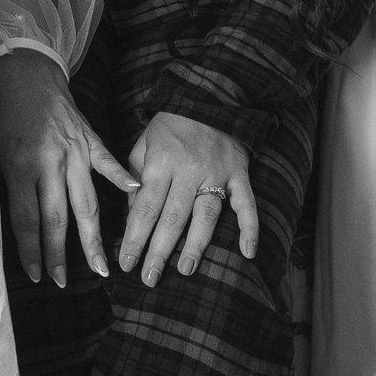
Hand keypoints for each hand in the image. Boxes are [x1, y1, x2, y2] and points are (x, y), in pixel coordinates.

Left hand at [0, 50, 139, 286]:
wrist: (22, 72)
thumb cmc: (1, 113)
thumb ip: (4, 183)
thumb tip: (10, 224)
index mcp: (19, 165)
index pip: (26, 218)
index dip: (31, 250)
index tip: (36, 275)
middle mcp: (48, 161)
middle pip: (56, 218)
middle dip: (59, 254)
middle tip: (63, 282)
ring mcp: (72, 150)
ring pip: (85, 202)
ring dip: (92, 237)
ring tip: (101, 265)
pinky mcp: (88, 138)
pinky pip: (107, 162)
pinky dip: (121, 178)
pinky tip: (135, 196)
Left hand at [119, 111, 259, 284]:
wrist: (206, 97)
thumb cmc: (169, 125)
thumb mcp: (142, 144)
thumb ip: (134, 176)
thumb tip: (131, 213)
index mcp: (160, 164)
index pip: (144, 208)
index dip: (134, 238)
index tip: (126, 263)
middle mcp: (188, 172)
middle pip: (171, 218)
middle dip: (158, 251)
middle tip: (149, 278)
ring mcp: (216, 174)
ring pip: (205, 216)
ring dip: (195, 246)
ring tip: (185, 270)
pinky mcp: (239, 175)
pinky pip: (246, 204)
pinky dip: (250, 229)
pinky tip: (248, 253)